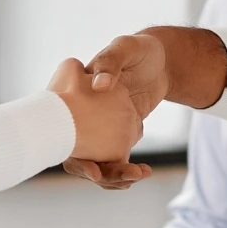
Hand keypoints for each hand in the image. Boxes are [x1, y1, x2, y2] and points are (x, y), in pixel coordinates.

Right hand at [63, 33, 168, 188]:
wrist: (162, 60)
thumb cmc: (139, 49)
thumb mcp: (125, 48)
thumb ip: (110, 61)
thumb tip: (100, 85)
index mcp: (76, 95)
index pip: (64, 128)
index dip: (73, 154)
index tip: (92, 170)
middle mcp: (84, 115)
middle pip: (79, 153)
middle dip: (96, 173)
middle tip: (118, 180)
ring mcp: (101, 127)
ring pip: (98, 161)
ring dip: (113, 175)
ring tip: (136, 176)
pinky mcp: (119, 134)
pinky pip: (115, 158)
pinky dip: (124, 169)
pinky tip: (141, 172)